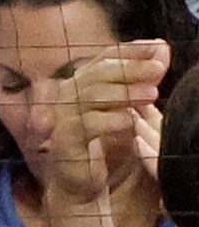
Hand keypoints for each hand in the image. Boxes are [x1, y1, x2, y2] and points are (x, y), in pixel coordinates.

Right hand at [50, 40, 170, 203]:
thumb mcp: (129, 104)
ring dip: (124, 93)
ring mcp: (63, 118)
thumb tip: (162, 48)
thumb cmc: (106, 140)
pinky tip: (130, 121)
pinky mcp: (64, 142)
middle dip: (130, 69)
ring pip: (91, 97)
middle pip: (98, 73)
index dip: (132, 50)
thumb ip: (143, 78)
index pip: (106, 57)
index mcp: (82, 82)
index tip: (159, 47)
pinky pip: (86, 126)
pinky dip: (110, 121)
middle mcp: (68, 96)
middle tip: (158, 69)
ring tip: (152, 95)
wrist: (84, 179)